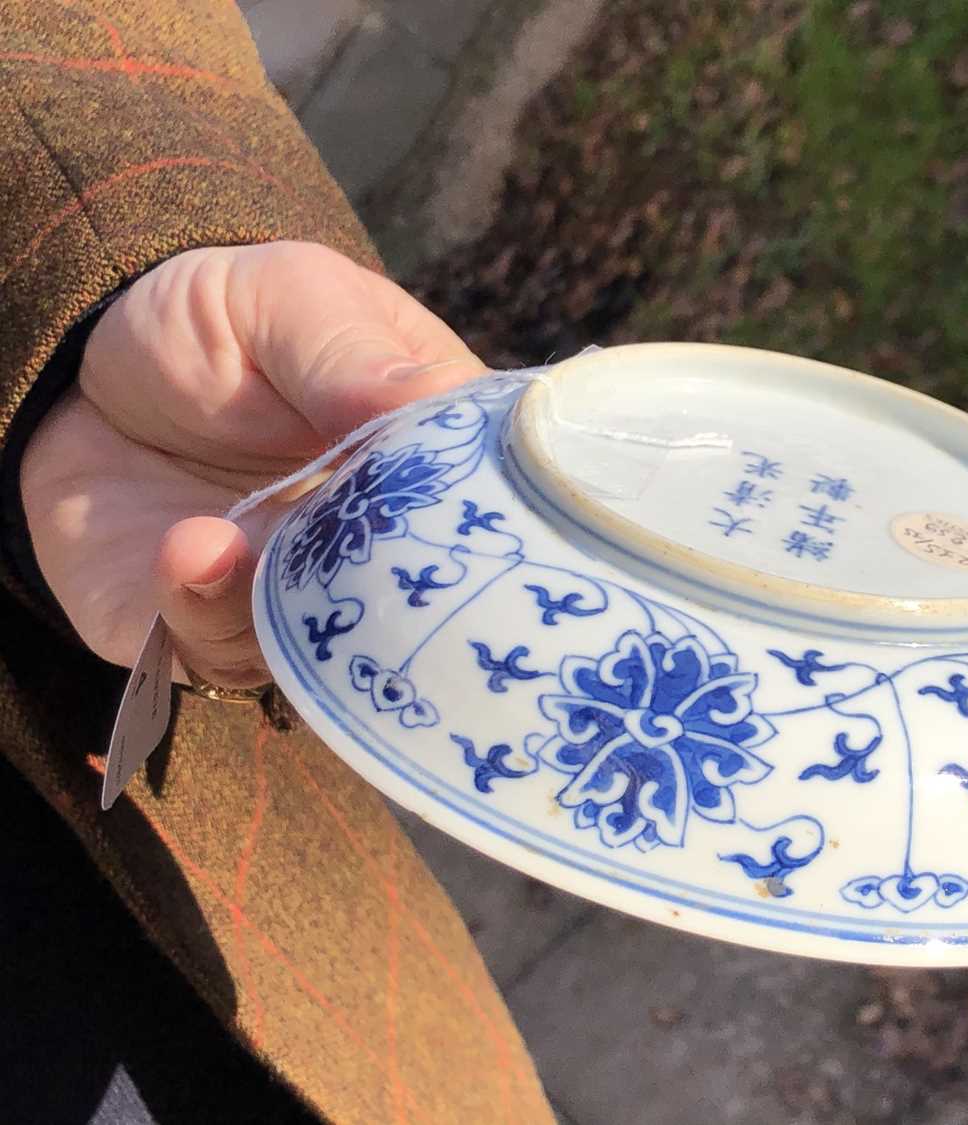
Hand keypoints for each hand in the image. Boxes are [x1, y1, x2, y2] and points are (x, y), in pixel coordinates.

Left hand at [20, 241, 486, 687]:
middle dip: (394, 583)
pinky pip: (234, 655)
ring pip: (340, 646)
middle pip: (437, 596)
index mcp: (437, 453)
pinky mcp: (220, 631)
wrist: (77, 377)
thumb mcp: (285, 298)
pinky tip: (187, 549)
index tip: (450, 496)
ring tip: (225, 537)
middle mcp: (389, 541)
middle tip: (341, 531)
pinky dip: (212, 611)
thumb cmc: (211, 325)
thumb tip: (440, 394)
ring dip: (288, 604)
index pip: (503, 499)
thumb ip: (351, 353)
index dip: (495, 511)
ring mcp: (309, 595)